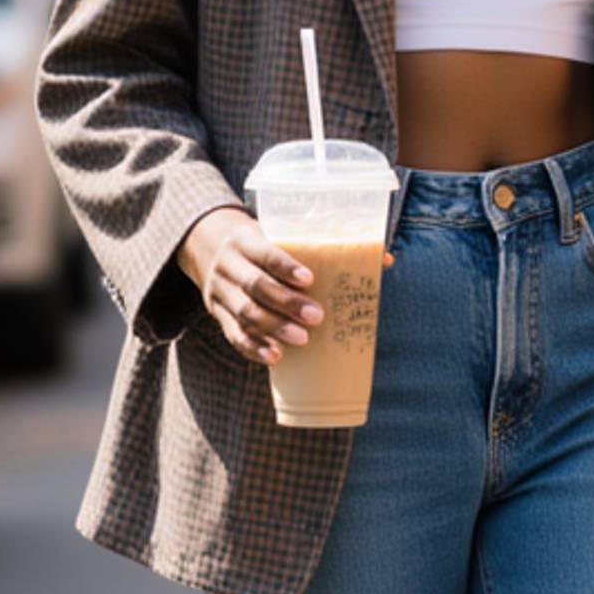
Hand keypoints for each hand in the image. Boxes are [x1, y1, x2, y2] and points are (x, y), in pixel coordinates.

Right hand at [177, 209, 392, 365]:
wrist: (208, 249)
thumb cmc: (262, 245)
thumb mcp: (280, 236)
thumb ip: (325, 248)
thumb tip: (385, 260)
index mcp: (246, 242)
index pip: (265, 252)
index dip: (285, 266)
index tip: (311, 279)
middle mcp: (229, 267)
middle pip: (255, 286)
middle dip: (286, 303)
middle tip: (316, 317)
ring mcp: (220, 293)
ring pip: (244, 313)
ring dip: (273, 329)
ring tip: (302, 341)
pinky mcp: (218, 316)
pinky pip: (234, 335)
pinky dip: (253, 348)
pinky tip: (274, 357)